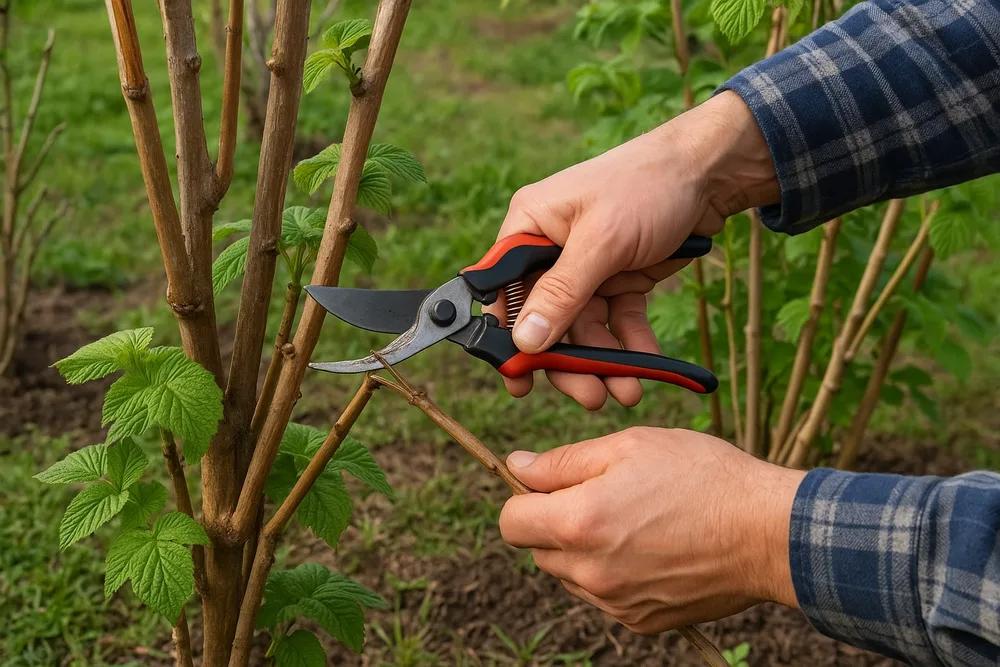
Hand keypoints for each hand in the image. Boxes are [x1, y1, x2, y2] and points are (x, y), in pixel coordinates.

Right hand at [491, 91, 777, 408]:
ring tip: (627, 392)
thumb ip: (562, 292)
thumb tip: (524, 340)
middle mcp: (552, 249)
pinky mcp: (620, 277)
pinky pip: (618, 320)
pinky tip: (647, 366)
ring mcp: (587, 266)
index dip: (508, 337)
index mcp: (531, 227)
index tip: (519, 380)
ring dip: (604, 361)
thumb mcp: (601, 240)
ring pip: (584, 327)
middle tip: (589, 397)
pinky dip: (631, 344)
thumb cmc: (646, 186)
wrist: (709, 171)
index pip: (505, 290)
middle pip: (546, 319)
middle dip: (567, 360)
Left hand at [498, 427, 803, 633]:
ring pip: (570, 575)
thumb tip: (517, 466)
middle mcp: (590, 572)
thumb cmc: (702, 476)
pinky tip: (652, 547)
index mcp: (579, 523)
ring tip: (635, 520)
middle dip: (556, 523)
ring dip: (584, 550)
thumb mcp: (630, 446)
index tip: (554, 485)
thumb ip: (563, 461)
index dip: (526, 498)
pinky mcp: (640, 620)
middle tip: (604, 496)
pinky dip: (614, 573)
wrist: (768, 531)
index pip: (511, 522)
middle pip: (538, 550)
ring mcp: (615, 602)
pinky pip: (604, 595)